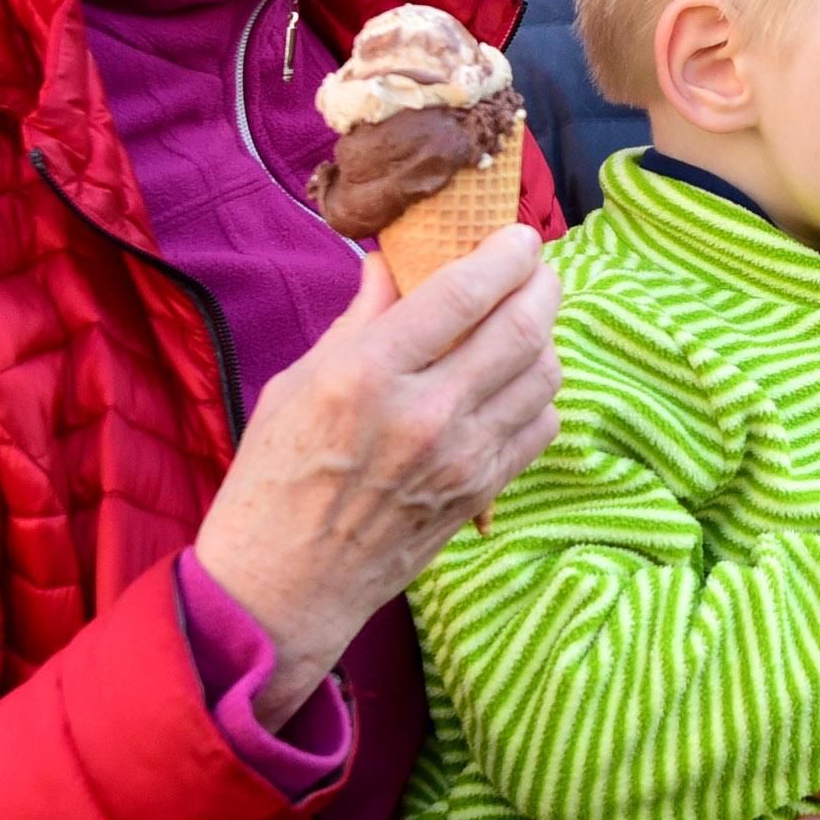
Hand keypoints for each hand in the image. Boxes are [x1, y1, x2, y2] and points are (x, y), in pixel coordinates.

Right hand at [194, 226, 558, 723]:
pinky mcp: (481, 492)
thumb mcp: (299, 383)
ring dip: (545, 335)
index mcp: (367, 374)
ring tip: (525, 318)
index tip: (518, 235)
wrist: (284, 584)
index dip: (504, 252)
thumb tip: (396, 262)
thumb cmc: (274, 478)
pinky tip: (514, 380)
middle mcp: (424, 413)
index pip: (464, 292)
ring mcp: (461, 458)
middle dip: (542, 282)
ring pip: (544, 374)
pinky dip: (540, 392)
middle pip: (521, 326)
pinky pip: (541, 425)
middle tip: (536, 266)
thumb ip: (361, 319)